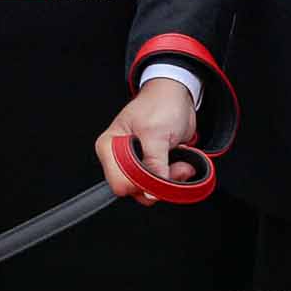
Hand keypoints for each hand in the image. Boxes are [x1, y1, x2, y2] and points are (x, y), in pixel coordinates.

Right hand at [95, 78, 199, 205]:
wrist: (176, 96)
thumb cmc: (160, 105)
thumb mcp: (156, 134)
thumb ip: (153, 165)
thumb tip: (149, 194)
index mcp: (110, 146)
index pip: (119, 182)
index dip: (142, 182)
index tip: (160, 171)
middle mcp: (119, 158)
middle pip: (136, 190)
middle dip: (160, 181)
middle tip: (174, 164)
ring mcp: (135, 163)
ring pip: (151, 190)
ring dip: (172, 179)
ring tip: (180, 161)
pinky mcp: (150, 166)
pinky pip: (161, 185)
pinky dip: (175, 177)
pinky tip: (180, 161)